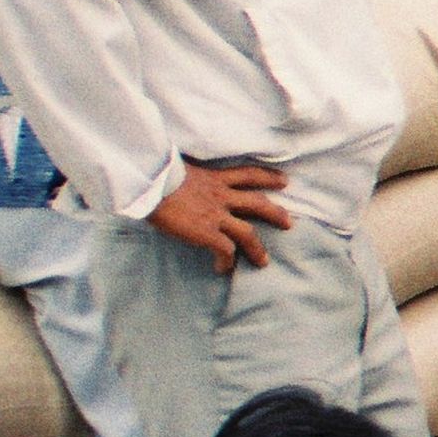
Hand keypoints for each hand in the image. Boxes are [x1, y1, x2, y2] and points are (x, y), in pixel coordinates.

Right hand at [149, 162, 290, 274]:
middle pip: (258, 204)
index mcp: (214, 178)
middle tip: (289, 223)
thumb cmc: (154, 172)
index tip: (284, 182)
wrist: (148, 182)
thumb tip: (178, 177)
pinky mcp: (208, 232)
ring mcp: (216, 215)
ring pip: (248, 233)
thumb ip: (187, 175)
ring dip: (257, 249)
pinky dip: (226, 261)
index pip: (247, 175)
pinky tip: (223, 269)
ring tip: (263, 262)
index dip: (268, 177)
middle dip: (275, 213)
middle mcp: (221, 195)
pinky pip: (225, 250)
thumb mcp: (177, 167)